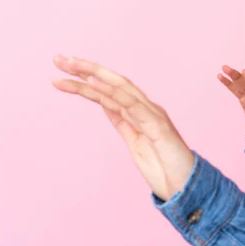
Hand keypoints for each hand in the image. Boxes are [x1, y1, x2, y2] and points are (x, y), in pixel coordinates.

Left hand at [51, 54, 194, 200]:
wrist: (185, 186)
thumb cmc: (164, 168)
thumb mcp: (134, 143)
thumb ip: (122, 122)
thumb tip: (106, 106)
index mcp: (140, 113)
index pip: (110, 90)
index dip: (87, 78)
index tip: (63, 71)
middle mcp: (147, 108)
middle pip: (114, 82)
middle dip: (86, 69)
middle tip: (59, 59)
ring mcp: (153, 115)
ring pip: (120, 89)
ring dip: (93, 76)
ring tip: (70, 66)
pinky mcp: (158, 126)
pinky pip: (132, 105)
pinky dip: (113, 92)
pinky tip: (94, 83)